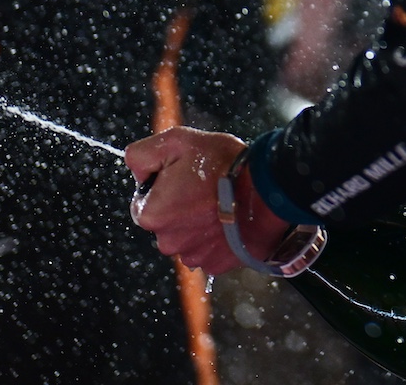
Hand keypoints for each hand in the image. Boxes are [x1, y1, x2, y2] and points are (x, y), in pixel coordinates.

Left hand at [126, 126, 291, 274]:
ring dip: (199, 224)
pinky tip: (230, 220)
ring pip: (187, 237)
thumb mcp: (177, 141)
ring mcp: (194, 256)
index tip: (185, 176)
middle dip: (180, 206)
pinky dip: (217, 237)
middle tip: (206, 188)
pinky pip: (209, 250)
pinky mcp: (216, 265)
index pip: (143, 202)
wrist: (268, 191)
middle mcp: (168, 242)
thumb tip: (137, 170)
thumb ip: (141, 154)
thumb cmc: (224, 165)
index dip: (162, 186)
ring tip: (222, 203)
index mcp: (152, 214)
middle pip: (166, 222)